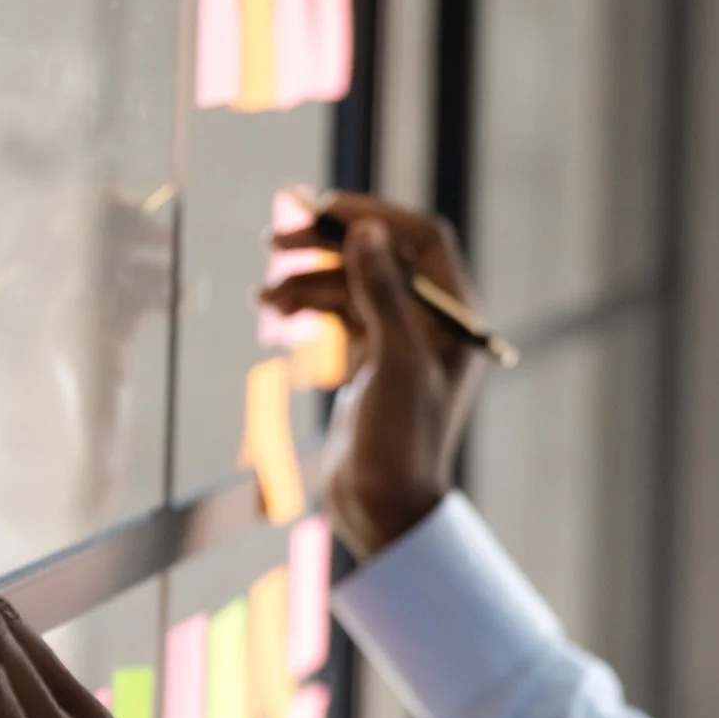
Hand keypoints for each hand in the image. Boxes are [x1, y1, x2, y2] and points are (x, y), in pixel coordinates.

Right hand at [258, 192, 483, 559]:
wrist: (384, 508)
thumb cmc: (403, 440)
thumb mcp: (396, 361)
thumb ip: (382, 293)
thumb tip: (366, 231)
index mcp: (454, 317)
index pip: (420, 240)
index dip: (373, 216)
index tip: (323, 209)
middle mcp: (431, 322)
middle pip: (379, 256)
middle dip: (327, 246)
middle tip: (275, 242)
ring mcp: (398, 340)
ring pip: (350, 285)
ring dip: (306, 280)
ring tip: (264, 296)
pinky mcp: (369, 362)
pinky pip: (337, 314)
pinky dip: (306, 306)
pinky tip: (273, 309)